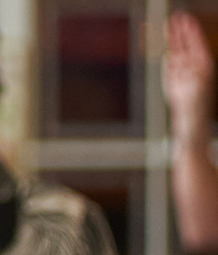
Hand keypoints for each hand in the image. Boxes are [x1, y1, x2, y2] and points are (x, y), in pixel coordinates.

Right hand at [166, 11, 214, 137]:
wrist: (190, 123)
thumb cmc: (196, 107)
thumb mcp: (194, 87)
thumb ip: (186, 71)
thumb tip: (175, 59)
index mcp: (204, 66)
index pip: (196, 43)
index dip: (191, 30)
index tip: (185, 18)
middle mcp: (194, 67)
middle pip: (187, 43)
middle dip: (182, 30)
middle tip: (177, 15)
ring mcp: (183, 71)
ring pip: (177, 49)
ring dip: (173, 37)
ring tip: (169, 24)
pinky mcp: (173, 78)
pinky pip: (169, 59)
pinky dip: (166, 50)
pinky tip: (166, 42)